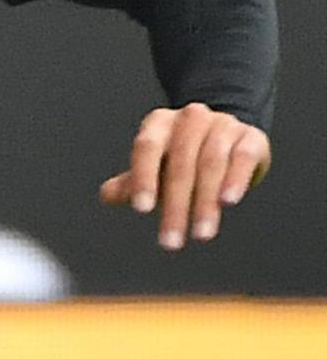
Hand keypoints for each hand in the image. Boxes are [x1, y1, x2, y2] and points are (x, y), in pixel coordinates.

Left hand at [100, 104, 270, 248]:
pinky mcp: (250, 137)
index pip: (147, 148)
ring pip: (212, 164)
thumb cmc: (178, 159)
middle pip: (181, 164)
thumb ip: (130, 182)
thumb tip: (107, 195)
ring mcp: (223, 124)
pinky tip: (228, 202)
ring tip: (200, 234)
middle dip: (175, 207)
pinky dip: (235, 179)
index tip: (142, 211)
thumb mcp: (152, 168)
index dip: (144, 178)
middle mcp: (191, 117)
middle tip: (170, 241)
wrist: (225, 140)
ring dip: (205, 203)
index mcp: (159, 123)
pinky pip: (242, 157)